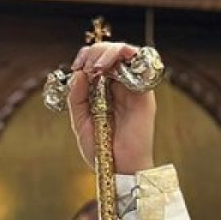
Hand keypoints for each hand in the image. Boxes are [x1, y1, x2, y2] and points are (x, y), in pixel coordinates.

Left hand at [68, 41, 155, 174]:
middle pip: (112, 52)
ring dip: (110, 52)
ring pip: (127, 53)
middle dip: (96, 51)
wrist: (119, 169)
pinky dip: (127, 58)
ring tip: (96, 65)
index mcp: (103, 91)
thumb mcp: (79, 122)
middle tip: (86, 64)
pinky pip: (143, 67)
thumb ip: (76, 98)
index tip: (76, 66)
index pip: (97, 61)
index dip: (87, 56)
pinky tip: (109, 69)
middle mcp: (119, 86)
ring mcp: (132, 89)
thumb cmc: (101, 150)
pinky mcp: (144, 94)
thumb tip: (78, 73)